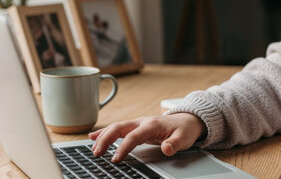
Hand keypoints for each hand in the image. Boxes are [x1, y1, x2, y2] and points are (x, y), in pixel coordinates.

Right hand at [88, 113, 206, 162]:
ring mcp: (138, 123)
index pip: (134, 136)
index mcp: (152, 125)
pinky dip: (105, 133)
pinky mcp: (136, 127)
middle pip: (119, 127)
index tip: (116, 159)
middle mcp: (142, 122)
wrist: (187, 120)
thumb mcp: (184, 138)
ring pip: (116, 127)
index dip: (123, 147)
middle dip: (106, 139)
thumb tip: (166, 148)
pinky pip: (118, 129)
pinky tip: (93, 137)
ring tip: (93, 149)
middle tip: (97, 154)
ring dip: (103, 137)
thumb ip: (175, 144)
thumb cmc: (184, 130)